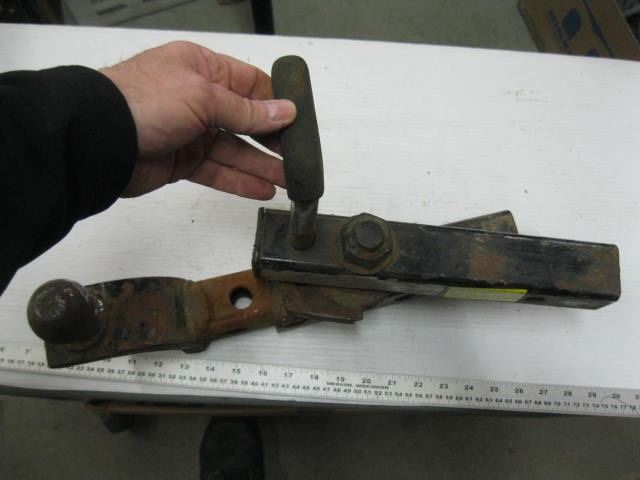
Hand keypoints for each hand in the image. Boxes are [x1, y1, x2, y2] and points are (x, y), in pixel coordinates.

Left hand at [100, 41, 295, 198]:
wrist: (98, 140)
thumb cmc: (142, 102)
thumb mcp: (203, 96)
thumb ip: (246, 110)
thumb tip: (284, 111)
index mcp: (202, 69)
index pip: (250, 84)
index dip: (276, 103)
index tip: (299, 122)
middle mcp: (197, 98)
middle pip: (245, 121)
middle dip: (273, 140)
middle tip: (297, 157)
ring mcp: (189, 131)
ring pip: (234, 150)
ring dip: (261, 165)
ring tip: (288, 180)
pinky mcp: (181, 161)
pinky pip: (217, 171)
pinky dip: (239, 181)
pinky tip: (261, 189)